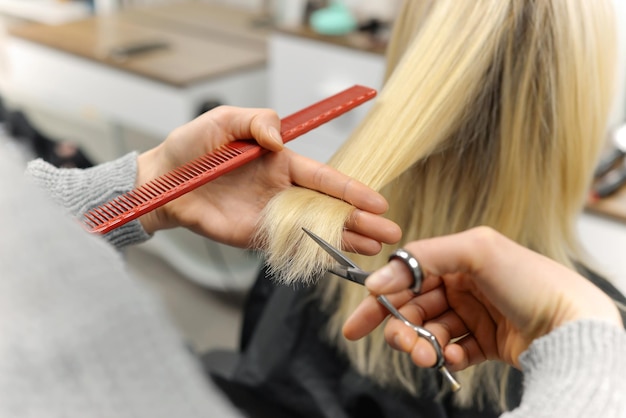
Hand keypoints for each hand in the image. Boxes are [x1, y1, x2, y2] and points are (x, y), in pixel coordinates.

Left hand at [136, 106, 400, 250]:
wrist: (160, 183)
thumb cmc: (192, 148)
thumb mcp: (224, 121)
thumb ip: (256, 121)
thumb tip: (278, 139)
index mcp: (282, 162)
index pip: (325, 178)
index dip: (352, 190)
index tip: (379, 201)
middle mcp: (282, 190)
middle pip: (330, 208)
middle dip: (361, 220)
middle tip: (390, 232)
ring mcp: (271, 216)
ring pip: (317, 230)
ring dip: (347, 240)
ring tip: (376, 249)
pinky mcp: (255, 237)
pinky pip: (290, 248)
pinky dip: (314, 256)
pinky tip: (339, 263)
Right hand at [343, 226, 621, 369]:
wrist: (572, 325)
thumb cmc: (531, 280)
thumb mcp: (475, 250)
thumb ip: (422, 257)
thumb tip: (377, 279)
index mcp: (457, 259)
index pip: (407, 277)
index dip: (382, 298)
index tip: (362, 319)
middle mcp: (463, 286)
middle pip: (414, 308)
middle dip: (400, 327)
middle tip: (399, 344)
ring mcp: (474, 315)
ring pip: (430, 332)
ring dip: (421, 345)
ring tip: (425, 357)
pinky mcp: (486, 342)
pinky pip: (454, 351)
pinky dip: (448, 356)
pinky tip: (456, 357)